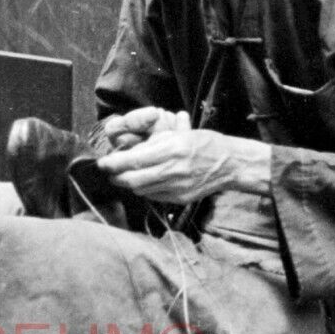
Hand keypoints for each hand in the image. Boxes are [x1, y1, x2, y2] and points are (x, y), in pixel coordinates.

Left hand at [98, 113, 270, 202]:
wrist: (230, 164)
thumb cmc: (206, 144)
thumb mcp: (181, 135)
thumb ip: (157, 143)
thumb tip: (133, 151)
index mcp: (173, 150)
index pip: (135, 160)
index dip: (115, 163)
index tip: (104, 162)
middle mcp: (173, 170)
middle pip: (133, 179)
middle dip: (117, 177)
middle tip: (109, 172)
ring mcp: (177, 187)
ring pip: (142, 190)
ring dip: (129, 184)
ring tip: (122, 177)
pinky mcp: (180, 198)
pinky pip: (154, 196)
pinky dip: (144, 190)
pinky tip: (142, 183)